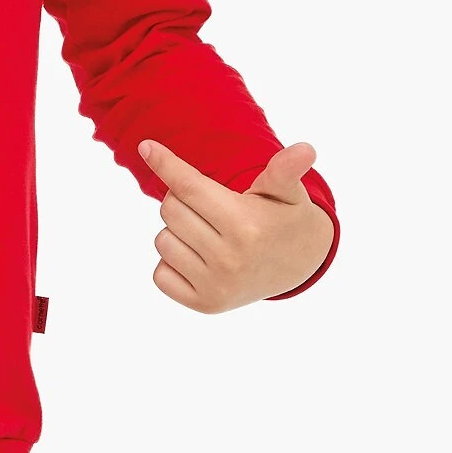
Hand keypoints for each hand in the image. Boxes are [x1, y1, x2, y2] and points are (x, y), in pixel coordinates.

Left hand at [138, 138, 334, 311]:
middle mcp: (229, 260)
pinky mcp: (206, 305)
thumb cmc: (284, 217)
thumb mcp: (288, 192)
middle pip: (170, 209)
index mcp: (245, 226)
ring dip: (177, 231)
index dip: (165, 163)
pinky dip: (172, 262)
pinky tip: (199, 257)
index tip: (146, 147)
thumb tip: (305, 149)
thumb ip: (286, 170)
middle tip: (210, 206)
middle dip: (182, 199)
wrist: (298, 266)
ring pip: (161, 240)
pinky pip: (160, 274)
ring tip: (209, 232)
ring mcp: (216, 286)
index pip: (188, 187)